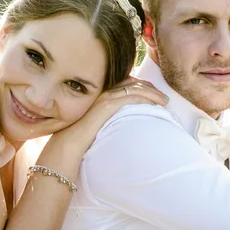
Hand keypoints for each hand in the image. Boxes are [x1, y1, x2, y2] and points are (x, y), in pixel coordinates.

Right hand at [49, 77, 168, 157]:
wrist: (66, 146)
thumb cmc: (78, 141)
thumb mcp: (94, 126)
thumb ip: (106, 121)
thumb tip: (120, 125)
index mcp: (98, 95)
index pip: (124, 84)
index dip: (141, 86)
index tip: (153, 93)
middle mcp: (101, 93)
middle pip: (132, 83)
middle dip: (150, 88)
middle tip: (163, 98)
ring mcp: (103, 98)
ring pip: (133, 89)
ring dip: (151, 94)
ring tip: (164, 101)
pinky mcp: (106, 106)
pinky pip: (129, 98)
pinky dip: (144, 99)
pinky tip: (153, 104)